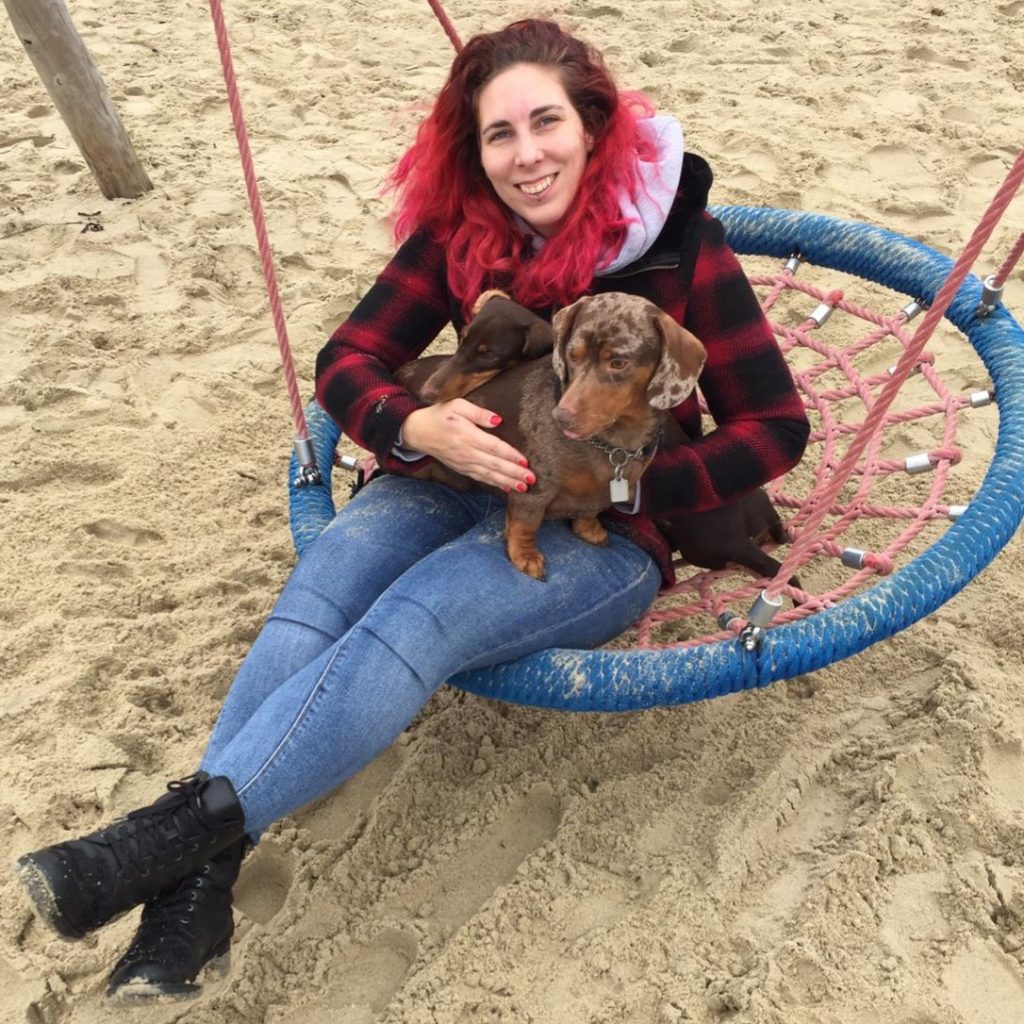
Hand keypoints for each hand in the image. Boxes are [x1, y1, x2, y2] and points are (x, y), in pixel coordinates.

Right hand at [401, 400, 533, 491]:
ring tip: (523, 487)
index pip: (493, 447)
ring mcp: (463, 463)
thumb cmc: (440, 415)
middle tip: (532, 479)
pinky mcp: (461, 469)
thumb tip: (498, 420)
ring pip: (489, 475)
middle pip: (494, 465)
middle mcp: (466, 452)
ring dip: (507, 482)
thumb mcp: (457, 405)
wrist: (418, 432)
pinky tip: (507, 488)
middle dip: (514, 473)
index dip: (510, 455)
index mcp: (467, 435)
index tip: (525, 462)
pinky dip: (494, 484)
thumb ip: (478, 412)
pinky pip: (480, 478)